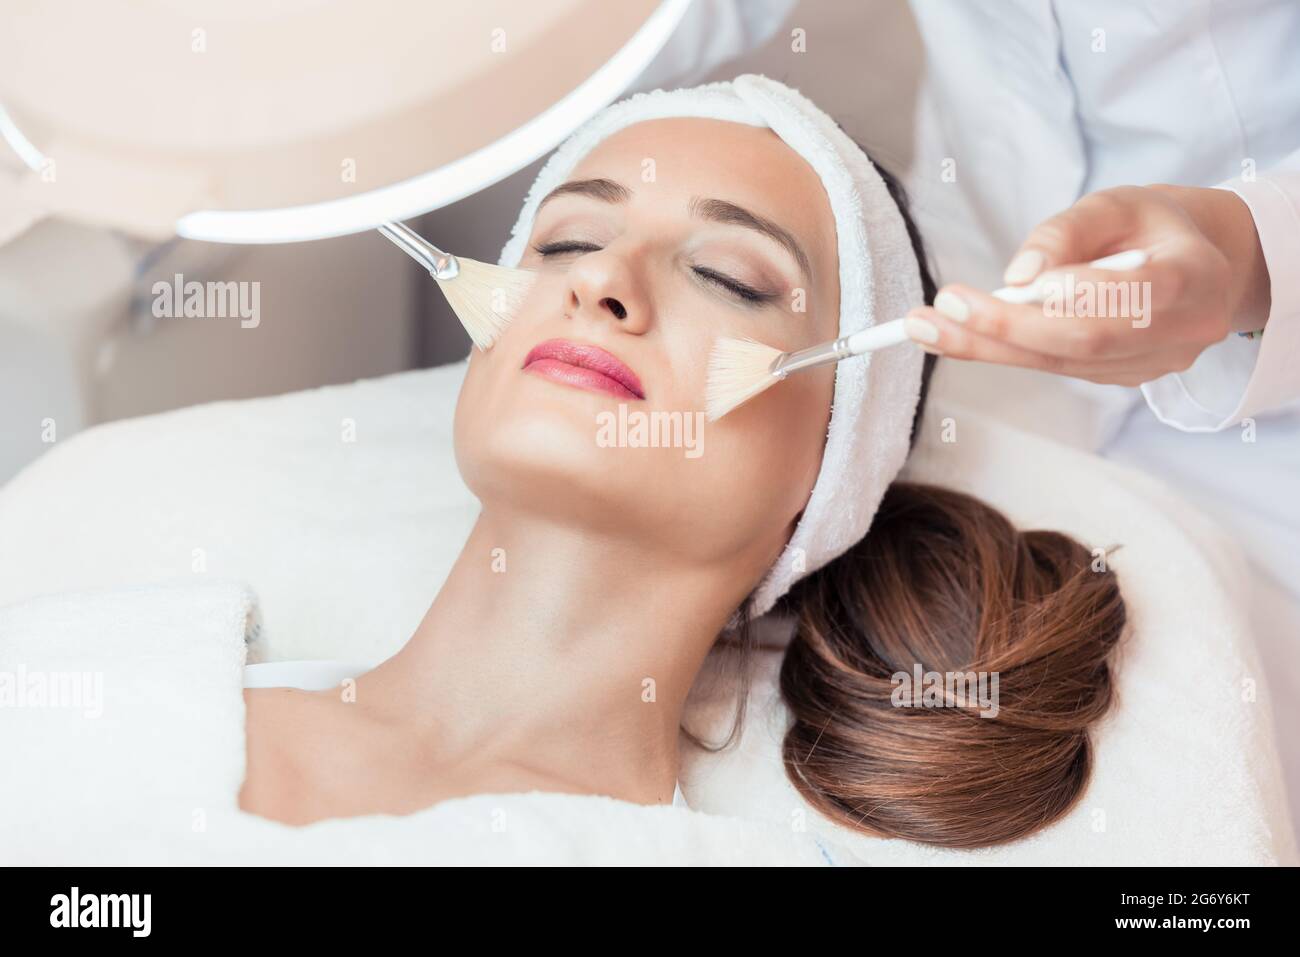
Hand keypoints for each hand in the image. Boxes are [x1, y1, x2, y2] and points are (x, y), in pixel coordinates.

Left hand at [904, 185, 1271, 385]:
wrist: (1191, 263)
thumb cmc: (1149, 226)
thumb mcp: (1114, 204)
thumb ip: (1065, 233)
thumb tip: (1017, 276)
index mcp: (1195, 279)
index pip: (1125, 300)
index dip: (1061, 301)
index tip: (999, 288)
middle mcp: (1180, 333)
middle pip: (1082, 342)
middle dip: (1003, 329)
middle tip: (932, 315)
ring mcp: (1151, 364)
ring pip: (1060, 362)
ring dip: (985, 347)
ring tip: (922, 327)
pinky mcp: (1118, 377)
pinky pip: (1054, 365)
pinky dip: (1001, 350)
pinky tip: (956, 334)